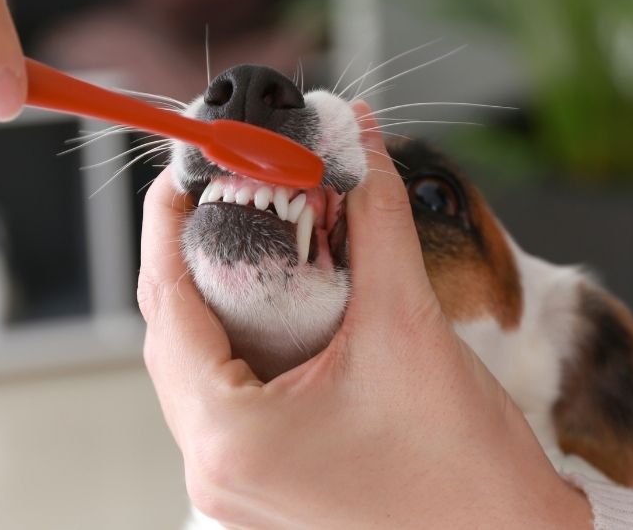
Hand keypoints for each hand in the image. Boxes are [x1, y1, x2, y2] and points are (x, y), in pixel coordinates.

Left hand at [138, 102, 592, 528]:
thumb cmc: (465, 468)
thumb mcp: (409, 323)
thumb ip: (375, 218)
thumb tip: (357, 142)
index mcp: (229, 436)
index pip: (166, 302)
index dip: (170, 223)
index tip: (188, 169)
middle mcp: (216, 471)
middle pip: (174, 337)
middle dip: (197, 259)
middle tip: (230, 197)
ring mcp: (236, 488)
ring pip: (198, 371)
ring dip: (221, 305)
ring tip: (258, 246)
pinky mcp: (264, 489)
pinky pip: (228, 404)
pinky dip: (245, 348)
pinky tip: (283, 312)